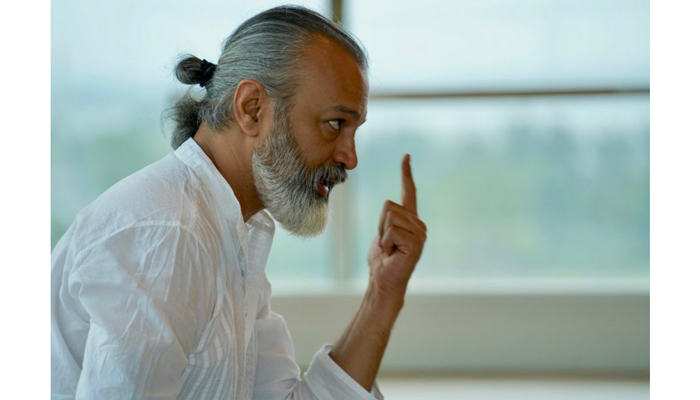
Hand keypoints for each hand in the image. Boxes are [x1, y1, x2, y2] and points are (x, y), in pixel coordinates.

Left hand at [367, 154, 426, 299]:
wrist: (384, 282)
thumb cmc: (382, 261)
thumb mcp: (383, 234)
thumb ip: (388, 221)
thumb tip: (389, 208)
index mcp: (411, 220)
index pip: (409, 192)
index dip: (406, 173)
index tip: (406, 156)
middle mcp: (419, 224)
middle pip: (389, 206)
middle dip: (381, 225)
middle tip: (387, 245)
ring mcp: (420, 233)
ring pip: (389, 217)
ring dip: (383, 235)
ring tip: (390, 250)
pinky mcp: (416, 242)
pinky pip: (391, 230)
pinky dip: (386, 243)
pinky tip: (393, 254)